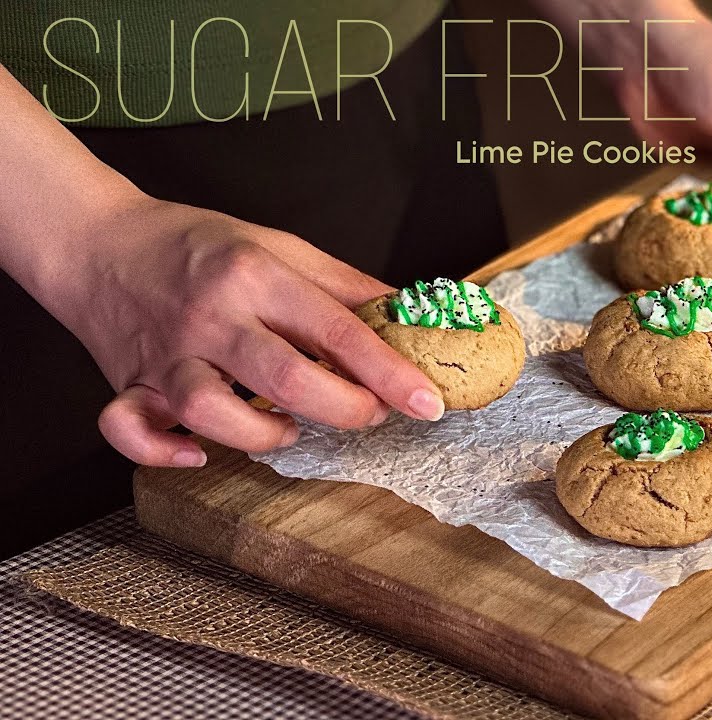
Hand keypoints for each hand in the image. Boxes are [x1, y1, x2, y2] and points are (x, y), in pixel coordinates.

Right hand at [58, 197, 445, 467]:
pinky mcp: (128, 384)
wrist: (97, 241)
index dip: (390, 373)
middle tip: (368, 414)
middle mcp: (211, 316)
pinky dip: (164, 453)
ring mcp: (165, 354)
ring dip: (262, 435)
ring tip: (289, 427)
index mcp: (257, 275)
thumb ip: (346, 288)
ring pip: (211, 410)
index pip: (338, 331)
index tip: (428, 402)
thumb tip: (412, 316)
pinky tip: (199, 453)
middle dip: (344, 408)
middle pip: (286, 378)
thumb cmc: (197, 246)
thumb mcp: (281, 247)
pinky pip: (131, 430)